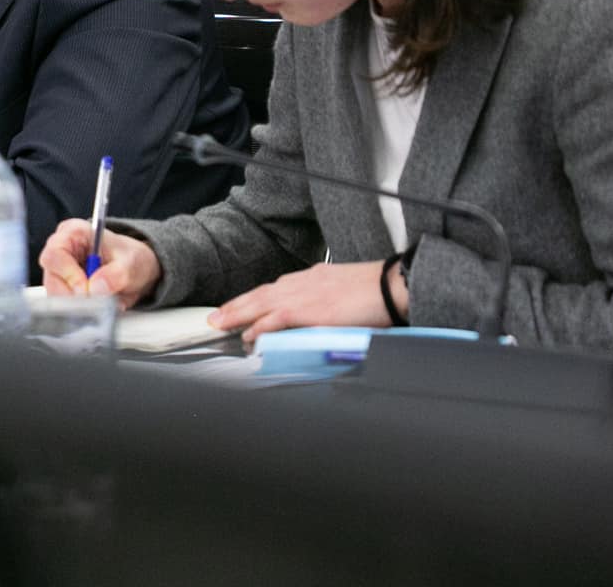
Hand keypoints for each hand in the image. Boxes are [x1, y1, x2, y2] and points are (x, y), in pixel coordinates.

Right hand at [36, 219, 161, 308]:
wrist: (134, 271)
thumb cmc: (130, 257)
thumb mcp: (131, 263)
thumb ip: (116, 274)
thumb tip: (96, 288)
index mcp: (73, 232)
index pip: (55, 253)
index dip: (68, 274)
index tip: (86, 290)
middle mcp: (61, 251)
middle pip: (51, 277)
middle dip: (72, 295)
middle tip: (94, 304)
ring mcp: (59, 272)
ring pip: (55, 294)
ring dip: (77, 305)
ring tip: (100, 305)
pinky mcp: (63, 290)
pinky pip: (63, 305)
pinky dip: (79, 311)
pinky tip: (96, 308)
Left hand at [207, 260, 394, 344]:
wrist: (395, 285)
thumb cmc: (379, 291)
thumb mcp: (346, 291)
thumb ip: (328, 302)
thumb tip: (322, 316)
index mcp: (313, 277)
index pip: (275, 288)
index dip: (254, 298)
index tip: (240, 305)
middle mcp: (304, 282)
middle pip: (261, 294)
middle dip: (236, 305)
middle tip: (217, 316)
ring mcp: (306, 295)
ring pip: (261, 304)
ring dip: (238, 315)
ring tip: (221, 325)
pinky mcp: (311, 310)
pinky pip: (276, 319)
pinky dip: (259, 327)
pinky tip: (248, 335)